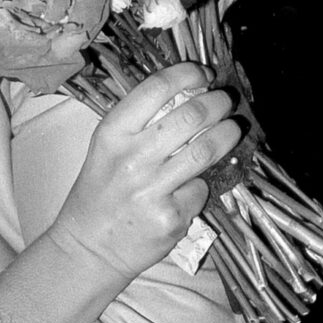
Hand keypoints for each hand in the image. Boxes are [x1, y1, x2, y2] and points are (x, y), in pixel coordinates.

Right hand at [60, 62, 240, 277]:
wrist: (89, 248)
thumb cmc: (100, 194)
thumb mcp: (106, 150)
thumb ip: (139, 124)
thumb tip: (189, 95)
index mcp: (112, 134)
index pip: (157, 88)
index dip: (188, 73)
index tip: (204, 74)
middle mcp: (131, 158)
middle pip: (191, 114)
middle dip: (218, 102)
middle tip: (225, 101)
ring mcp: (152, 190)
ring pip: (206, 149)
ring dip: (227, 133)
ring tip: (232, 129)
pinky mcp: (171, 217)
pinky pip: (199, 189)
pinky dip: (199, 186)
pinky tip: (188, 189)